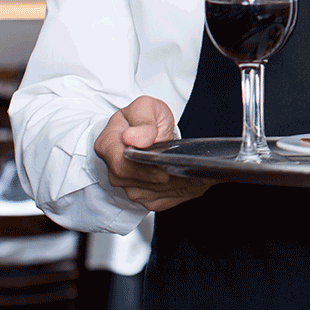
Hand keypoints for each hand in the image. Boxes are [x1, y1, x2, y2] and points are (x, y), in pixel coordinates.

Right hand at [93, 96, 213, 211]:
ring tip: (201, 178)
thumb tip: (132, 138)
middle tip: (193, 172)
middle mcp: (115, 170)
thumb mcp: (145, 108)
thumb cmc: (144, 117)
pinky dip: (181, 194)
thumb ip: (142, 122)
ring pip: (153, 195)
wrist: (145, 129)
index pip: (123, 165)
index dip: (144, 169)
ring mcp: (127, 185)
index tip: (164, 166)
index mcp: (108, 146)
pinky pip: (162, 201)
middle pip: (140, 183)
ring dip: (178, 188)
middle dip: (168, 179)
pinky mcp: (142, 195)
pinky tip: (196, 184)